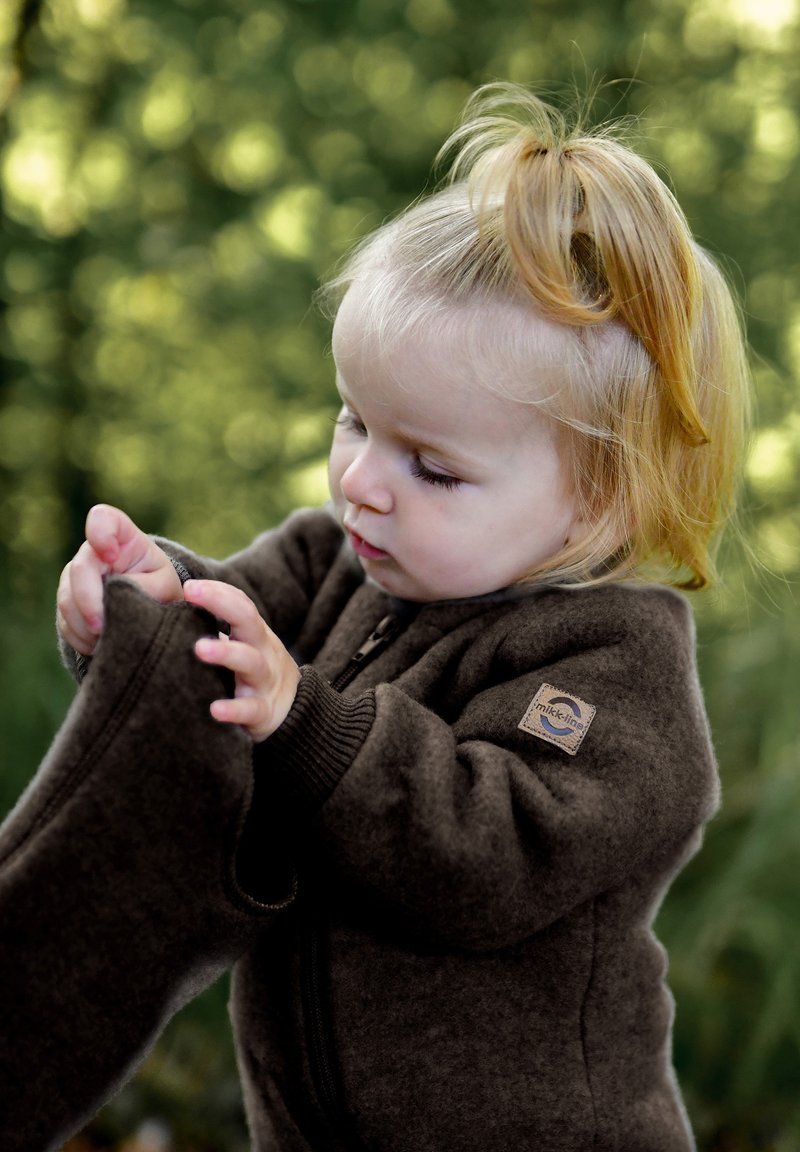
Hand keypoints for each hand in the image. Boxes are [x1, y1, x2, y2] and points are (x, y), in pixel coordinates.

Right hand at [57, 504, 182, 654]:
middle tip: (103, 627)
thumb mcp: (165, 585)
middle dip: (89, 602)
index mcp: (122, 537)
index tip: (111, 555)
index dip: (100, 534)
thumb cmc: (161, 587)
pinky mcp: (68, 602)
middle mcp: (93, 552)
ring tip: (105, 639)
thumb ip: (145, 587)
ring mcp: (75, 576)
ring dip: (85, 624)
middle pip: (79, 570)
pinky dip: (81, 636)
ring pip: (67, 599)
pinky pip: (65, 620)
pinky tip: (98, 644)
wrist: (151, 606)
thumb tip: (116, 599)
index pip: (102, 519)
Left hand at [184, 580, 300, 742]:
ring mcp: (264, 681)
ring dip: (226, 652)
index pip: (241, 604)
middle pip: (248, 620)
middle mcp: (262, 651)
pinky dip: (234, 709)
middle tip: (192, 593)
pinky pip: (251, 709)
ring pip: (250, 661)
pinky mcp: (263, 712)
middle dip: (221, 603)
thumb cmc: (254, 673)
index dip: (218, 591)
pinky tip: (215, 709)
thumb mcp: (243, 646)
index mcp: (254, 634)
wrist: (296, 712)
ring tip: (200, 648)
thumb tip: (168, 608)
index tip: (188, 586)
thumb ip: (216, 630)